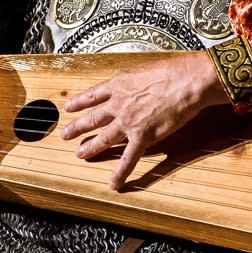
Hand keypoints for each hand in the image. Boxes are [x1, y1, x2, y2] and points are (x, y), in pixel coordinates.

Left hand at [61, 51, 228, 190]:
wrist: (185, 82)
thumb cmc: (172, 71)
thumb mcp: (144, 68)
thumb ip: (134, 79)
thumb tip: (135, 81)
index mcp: (119, 85)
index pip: (93, 95)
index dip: (79, 101)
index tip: (69, 106)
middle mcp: (119, 104)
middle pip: (93, 118)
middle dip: (77, 127)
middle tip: (66, 134)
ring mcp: (128, 122)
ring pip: (104, 138)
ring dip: (90, 147)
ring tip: (79, 153)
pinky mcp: (142, 137)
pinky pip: (128, 158)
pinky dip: (121, 172)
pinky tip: (114, 183)